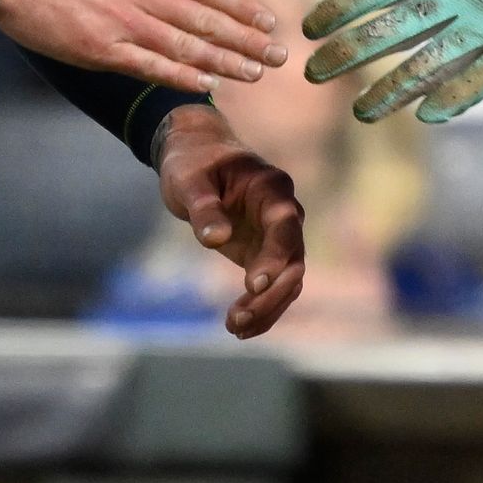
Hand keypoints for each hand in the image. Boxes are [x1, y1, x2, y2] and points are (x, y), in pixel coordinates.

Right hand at [0, 0, 285, 94]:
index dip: (240, 5)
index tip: (268, 19)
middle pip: (206, 20)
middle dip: (247, 39)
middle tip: (281, 55)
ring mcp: (123, 20)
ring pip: (186, 46)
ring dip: (226, 61)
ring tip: (256, 74)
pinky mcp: (99, 47)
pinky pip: (150, 66)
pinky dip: (182, 76)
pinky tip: (208, 84)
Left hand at [153, 105, 305, 339]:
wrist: (197, 155)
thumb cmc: (193, 162)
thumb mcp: (189, 181)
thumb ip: (204, 208)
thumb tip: (216, 240)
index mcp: (271, 188)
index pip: (285, 226)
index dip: (275, 256)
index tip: (252, 285)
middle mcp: (284, 213)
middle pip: (294, 261)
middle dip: (270, 294)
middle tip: (238, 318)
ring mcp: (277, 235)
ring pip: (289, 280)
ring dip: (267, 307)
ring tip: (234, 328)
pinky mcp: (264, 252)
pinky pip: (273, 286)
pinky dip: (261, 307)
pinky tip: (238, 327)